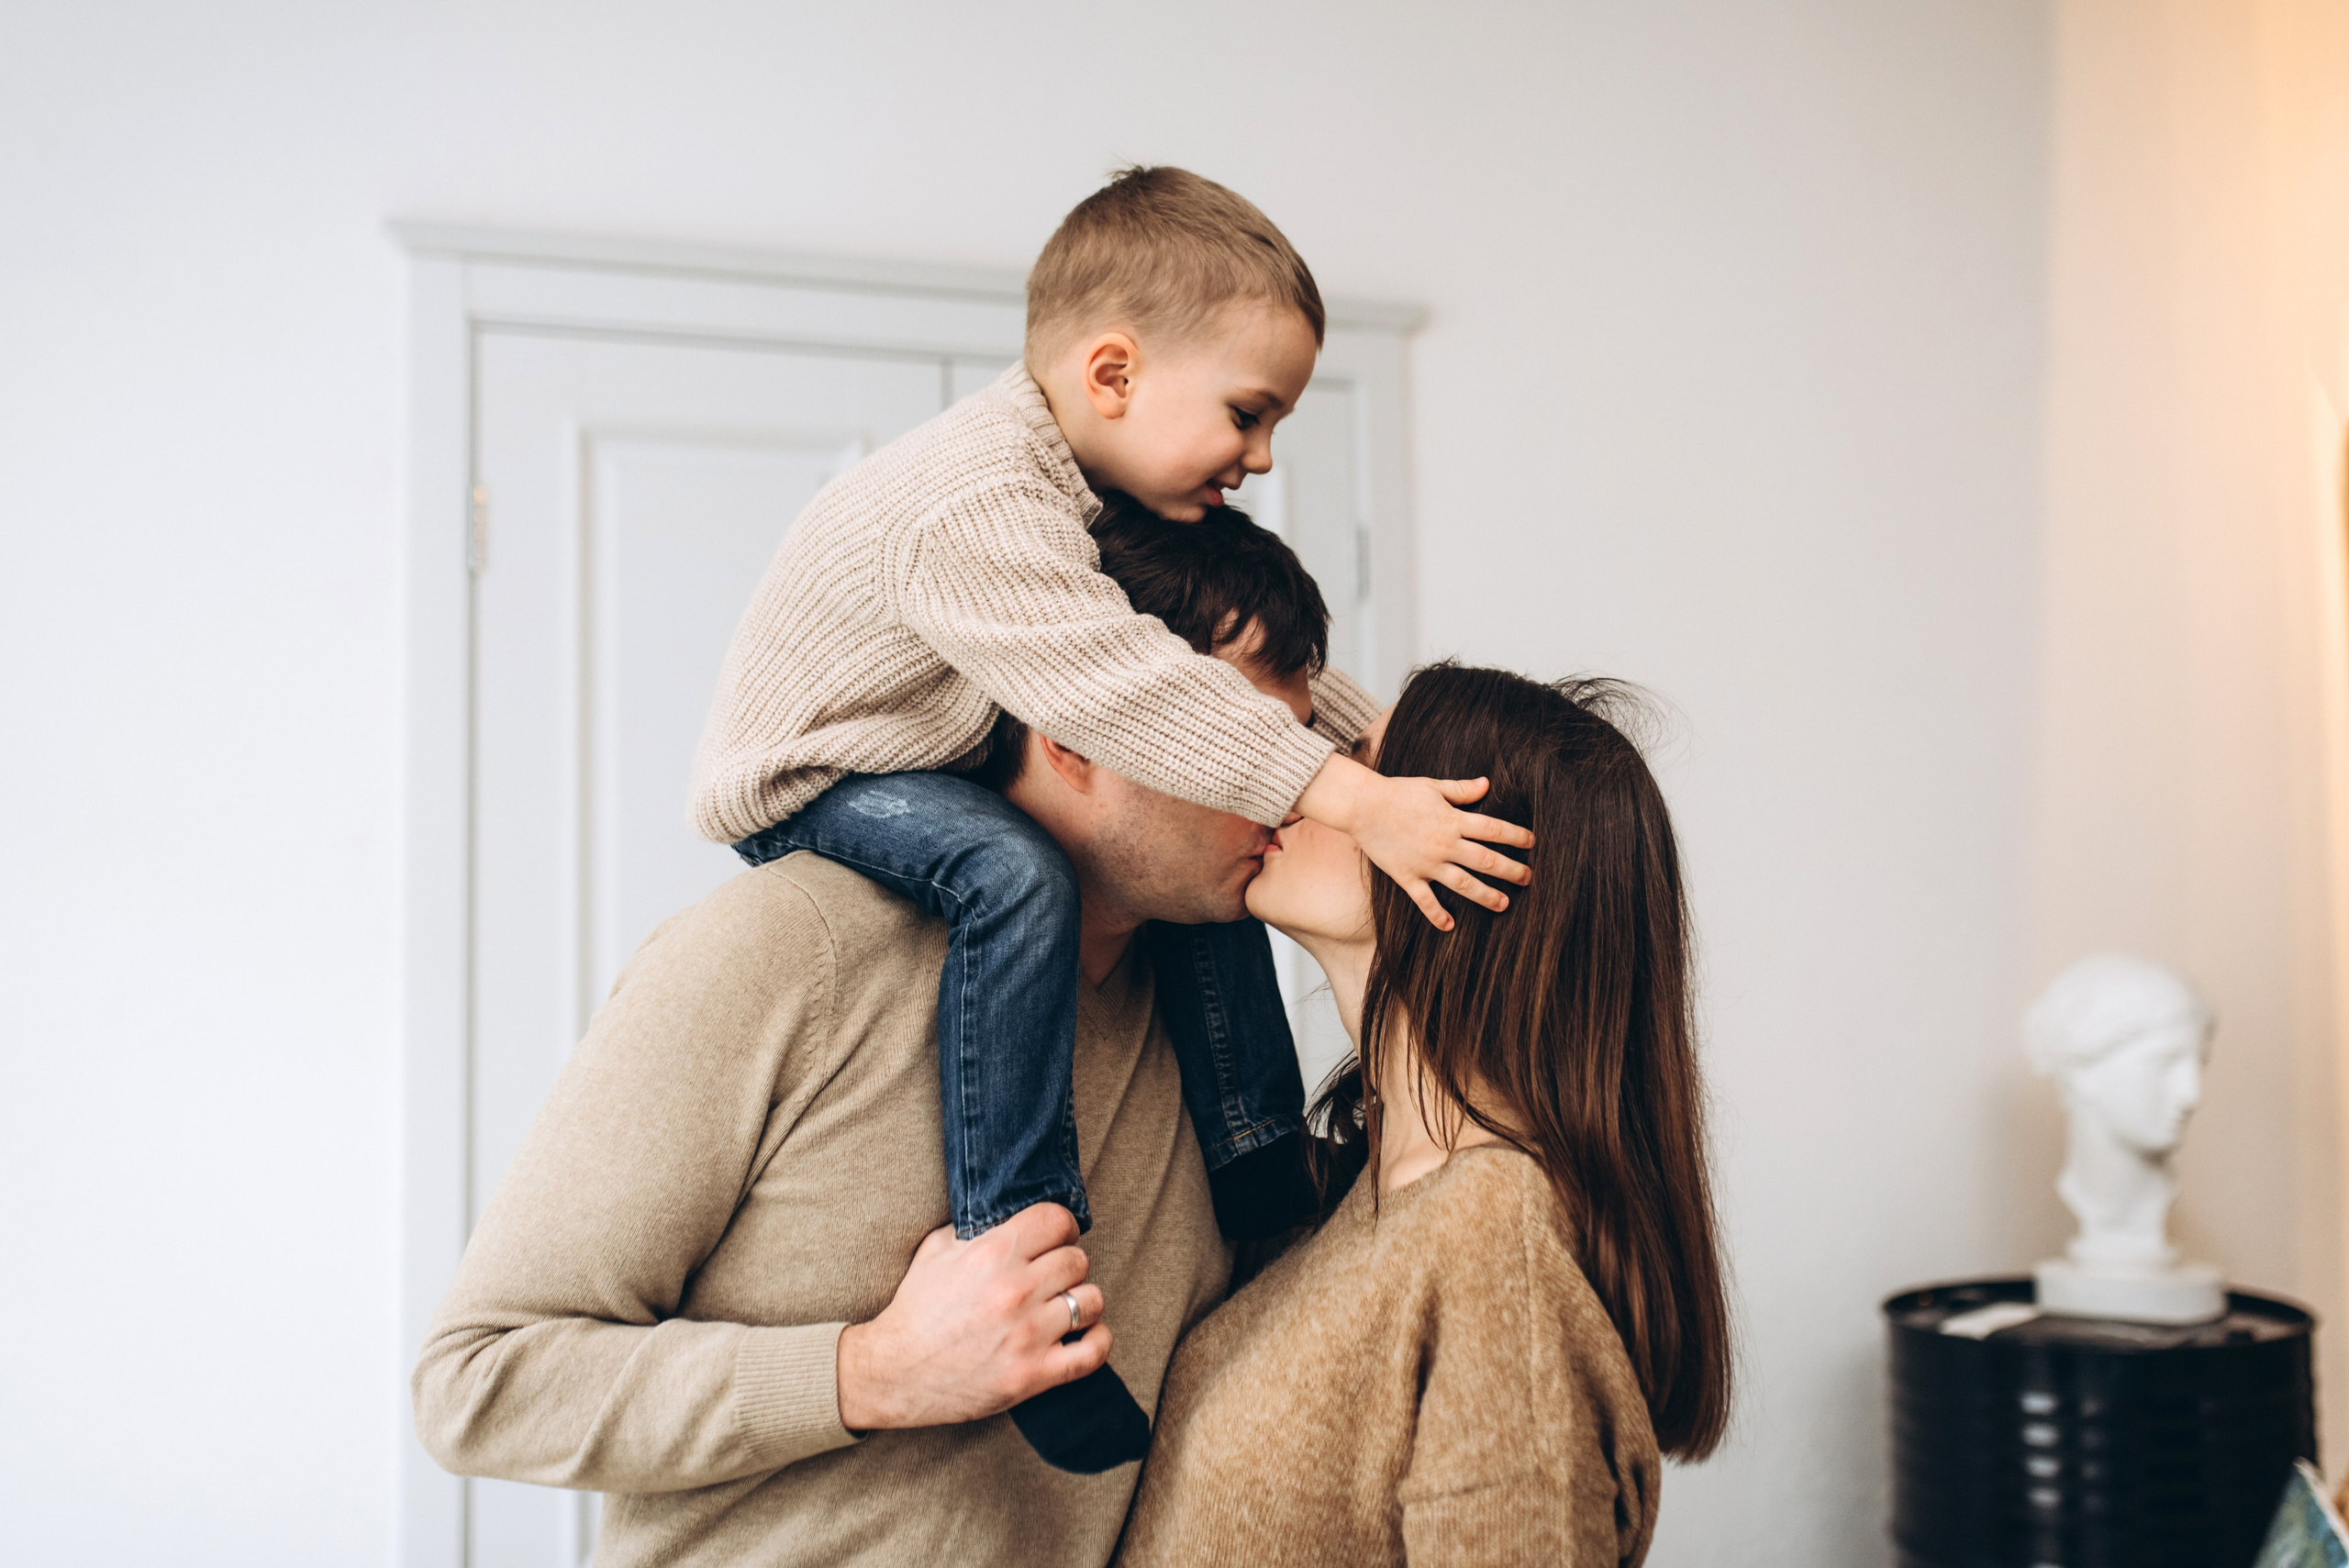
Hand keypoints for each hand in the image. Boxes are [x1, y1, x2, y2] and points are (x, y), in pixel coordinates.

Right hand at [834, 1204, 1108, 1432]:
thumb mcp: (936, 1250)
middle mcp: (1014, 1291)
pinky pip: (1093, 1352)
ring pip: (1092, 1300)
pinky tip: (1084, 1335)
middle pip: (1078, 1260)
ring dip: (1081, 1301)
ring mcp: (1027, 1335)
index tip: (1053, 1240)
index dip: (1060, 1228)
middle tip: (1052, 1277)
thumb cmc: (915, 1309)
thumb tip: (1011, 1214)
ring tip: (1063, 1307)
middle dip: (1067, 1265)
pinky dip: (1097, 1341)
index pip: (1058, 1220)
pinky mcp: (1033, 1375)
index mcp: (992, 1254)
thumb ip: (977, 1229)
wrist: (893, 1372)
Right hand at [1296, 754, 1534, 930]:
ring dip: (1486, 895)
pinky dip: (1437, 915)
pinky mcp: (1407, 875)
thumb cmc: (1398, 792)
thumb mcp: (1433, 786)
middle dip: (1511, 870)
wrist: (1362, 806)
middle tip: (1528, 879)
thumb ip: (1461, 789)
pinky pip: (1425, 900)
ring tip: (1503, 904)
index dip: (1516, 836)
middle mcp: (1444, 844)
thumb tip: (1487, 783)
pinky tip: (1450, 925)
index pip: (1493, 830)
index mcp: (1453, 820)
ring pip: (1463, 884)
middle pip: (1486, 860)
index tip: (1532, 842)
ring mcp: (1426, 863)